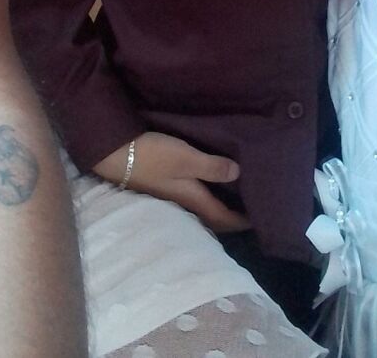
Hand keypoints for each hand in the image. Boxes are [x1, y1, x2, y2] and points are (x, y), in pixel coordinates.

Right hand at [93, 132, 250, 232]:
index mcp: (193, 200)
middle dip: (232, 220)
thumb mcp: (186, 158)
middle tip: (251, 212)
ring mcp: (172, 197)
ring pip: (203, 210)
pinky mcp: (164, 187)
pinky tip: (209, 187)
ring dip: (219, 209)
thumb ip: (212, 166)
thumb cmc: (153, 156)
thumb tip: (239, 174)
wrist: (115, 154)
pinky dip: (206, 198)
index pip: (224, 218)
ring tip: (235, 200)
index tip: (261, 221)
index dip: (242, 221)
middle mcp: (184, 204)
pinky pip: (193, 200)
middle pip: (214, 218)